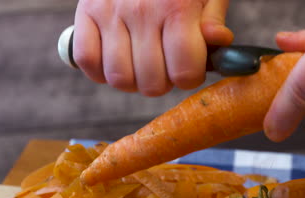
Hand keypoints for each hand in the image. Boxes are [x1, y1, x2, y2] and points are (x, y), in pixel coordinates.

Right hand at [73, 0, 232, 95]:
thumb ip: (212, 19)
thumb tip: (219, 41)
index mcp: (177, 7)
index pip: (184, 72)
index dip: (190, 78)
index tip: (190, 68)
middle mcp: (142, 11)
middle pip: (152, 83)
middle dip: (163, 82)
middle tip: (165, 66)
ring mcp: (111, 12)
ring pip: (119, 78)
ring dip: (133, 80)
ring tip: (141, 63)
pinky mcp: (86, 12)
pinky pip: (88, 61)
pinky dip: (101, 71)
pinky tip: (117, 60)